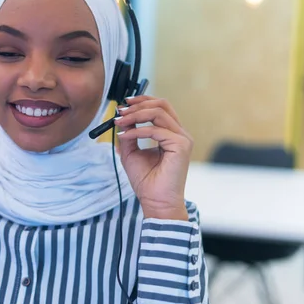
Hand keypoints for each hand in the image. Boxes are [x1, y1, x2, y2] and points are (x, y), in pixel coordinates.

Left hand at [113, 96, 193, 220]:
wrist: (155, 201)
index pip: (160, 107)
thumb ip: (129, 134)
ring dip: (135, 115)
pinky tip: (125, 136)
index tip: (123, 105)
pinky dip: (137, 131)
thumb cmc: (146, 181)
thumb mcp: (131, 153)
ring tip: (120, 121)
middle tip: (120, 111)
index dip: (142, 101)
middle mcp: (179, 133)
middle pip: (162, 105)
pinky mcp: (181, 145)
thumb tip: (122, 118)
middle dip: (138, 104)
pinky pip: (156, 130)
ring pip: (159, 113)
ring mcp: (183, 138)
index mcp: (171, 133)